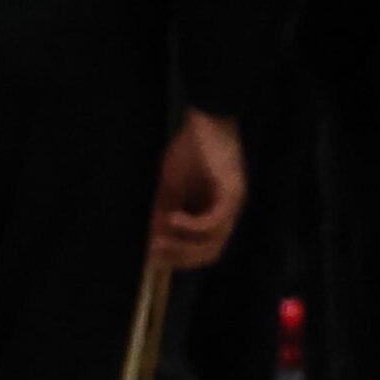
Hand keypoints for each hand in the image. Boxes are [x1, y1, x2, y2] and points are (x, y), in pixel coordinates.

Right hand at [151, 109, 243, 271]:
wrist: (205, 119)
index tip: (150, 260)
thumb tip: (146, 242)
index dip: (177, 260)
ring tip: (157, 239)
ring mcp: (233, 203)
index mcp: (214, 214)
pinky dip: (191, 226)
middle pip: (210, 254)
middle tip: (151, 255)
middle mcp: (228, 213)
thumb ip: (161, 214)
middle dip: (178, 259)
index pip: (202, 252)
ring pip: (213, 242)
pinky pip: (214, 220)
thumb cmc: (189, 150)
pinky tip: (171, 219)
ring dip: (182, 246)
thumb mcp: (169, 188)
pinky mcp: (233, 190)